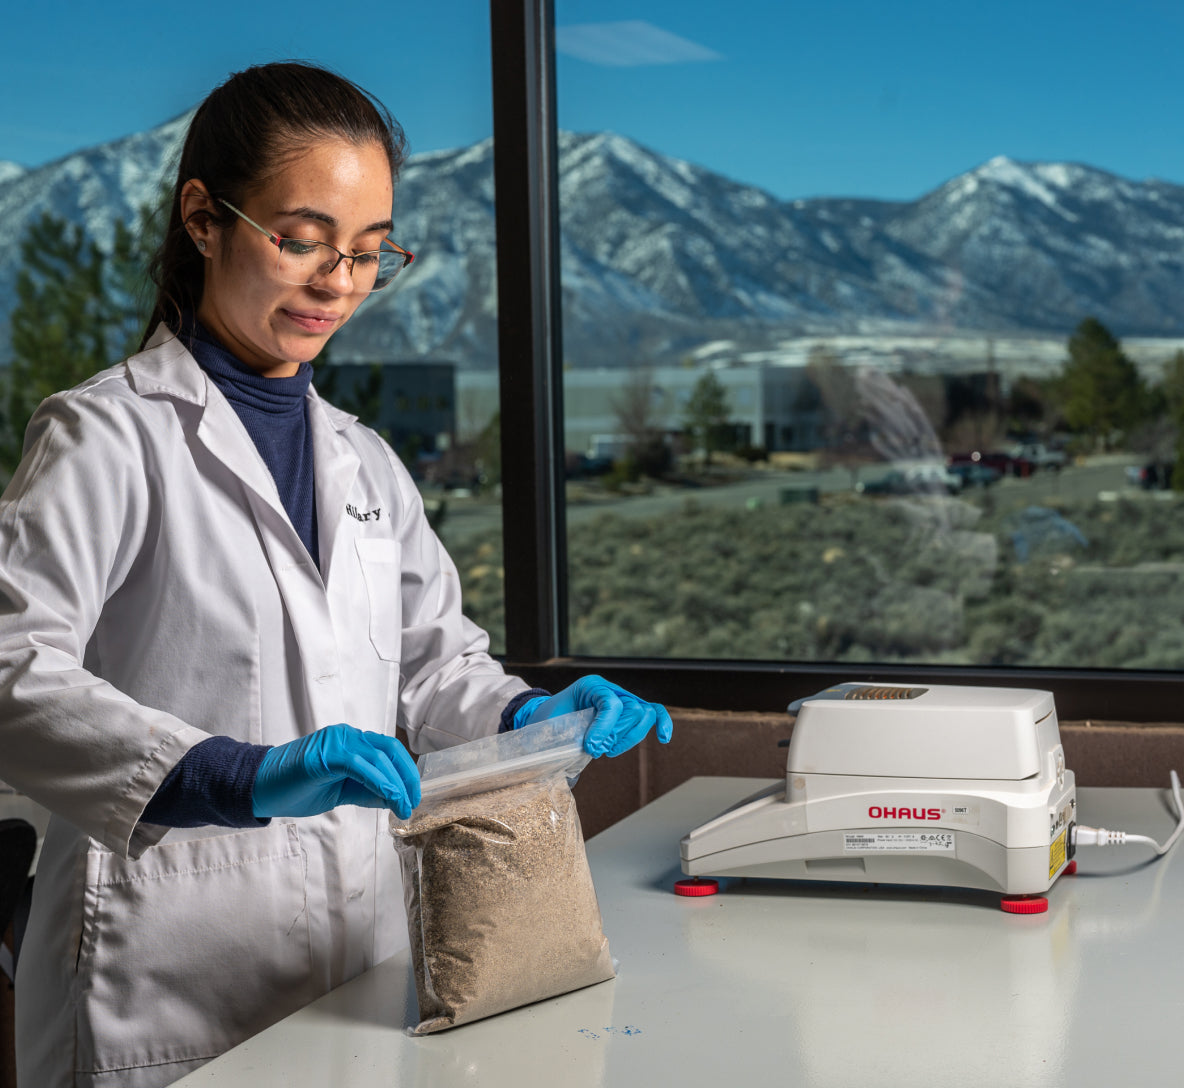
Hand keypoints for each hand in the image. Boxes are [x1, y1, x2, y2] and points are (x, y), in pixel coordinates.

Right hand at [252, 725, 420, 819]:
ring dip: (396, 784)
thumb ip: (367, 792)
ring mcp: (336, 741)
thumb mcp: (341, 792)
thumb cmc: (297, 789)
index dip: (405, 772)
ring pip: (377, 757)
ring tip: (403, 807)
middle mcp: (346, 735)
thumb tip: (396, 799)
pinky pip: (360, 766)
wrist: (259, 788)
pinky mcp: (326, 754)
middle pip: (388, 750)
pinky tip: (389, 798)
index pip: (388, 750)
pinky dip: (378, 781)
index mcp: (351, 741)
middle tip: (412, 804)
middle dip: (406, 778)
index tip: (413, 796)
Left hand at [516, 675, 672, 757]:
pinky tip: (664, 738)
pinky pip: (655, 713)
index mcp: (590, 686)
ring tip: (608, 750)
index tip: (590, 747)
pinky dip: (662, 724)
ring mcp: (623, 699)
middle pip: (632, 710)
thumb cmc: (550, 722)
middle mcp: (611, 689)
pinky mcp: (631, 711)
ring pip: (644, 715)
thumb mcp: (553, 727)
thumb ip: (565, 741)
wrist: (549, 716)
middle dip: (616, 735)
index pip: (610, 703)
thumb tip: (571, 774)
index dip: (603, 728)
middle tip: (595, 748)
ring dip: (629, 738)